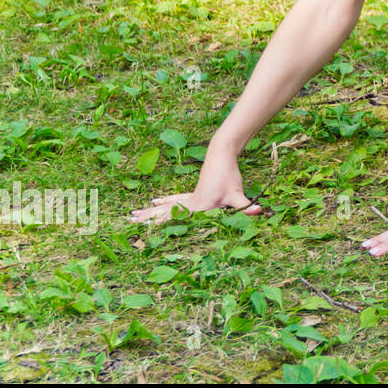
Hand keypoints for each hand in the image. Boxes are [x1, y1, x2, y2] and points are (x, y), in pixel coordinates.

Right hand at [127, 153, 260, 223]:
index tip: (146, 233)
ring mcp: (191, 197)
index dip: (162, 227)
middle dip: (148, 219)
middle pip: (166, 213)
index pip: (177, 220)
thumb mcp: (238, 194)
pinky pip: (174, 200)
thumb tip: (259, 211)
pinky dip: (164, 202)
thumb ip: (246, 206)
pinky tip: (155, 202)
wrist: (221, 154)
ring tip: (133, 215)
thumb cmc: (228, 174)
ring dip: (151, 212)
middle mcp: (191, 203)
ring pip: (166, 206)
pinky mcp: (194, 192)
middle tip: (128, 222)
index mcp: (198, 207)